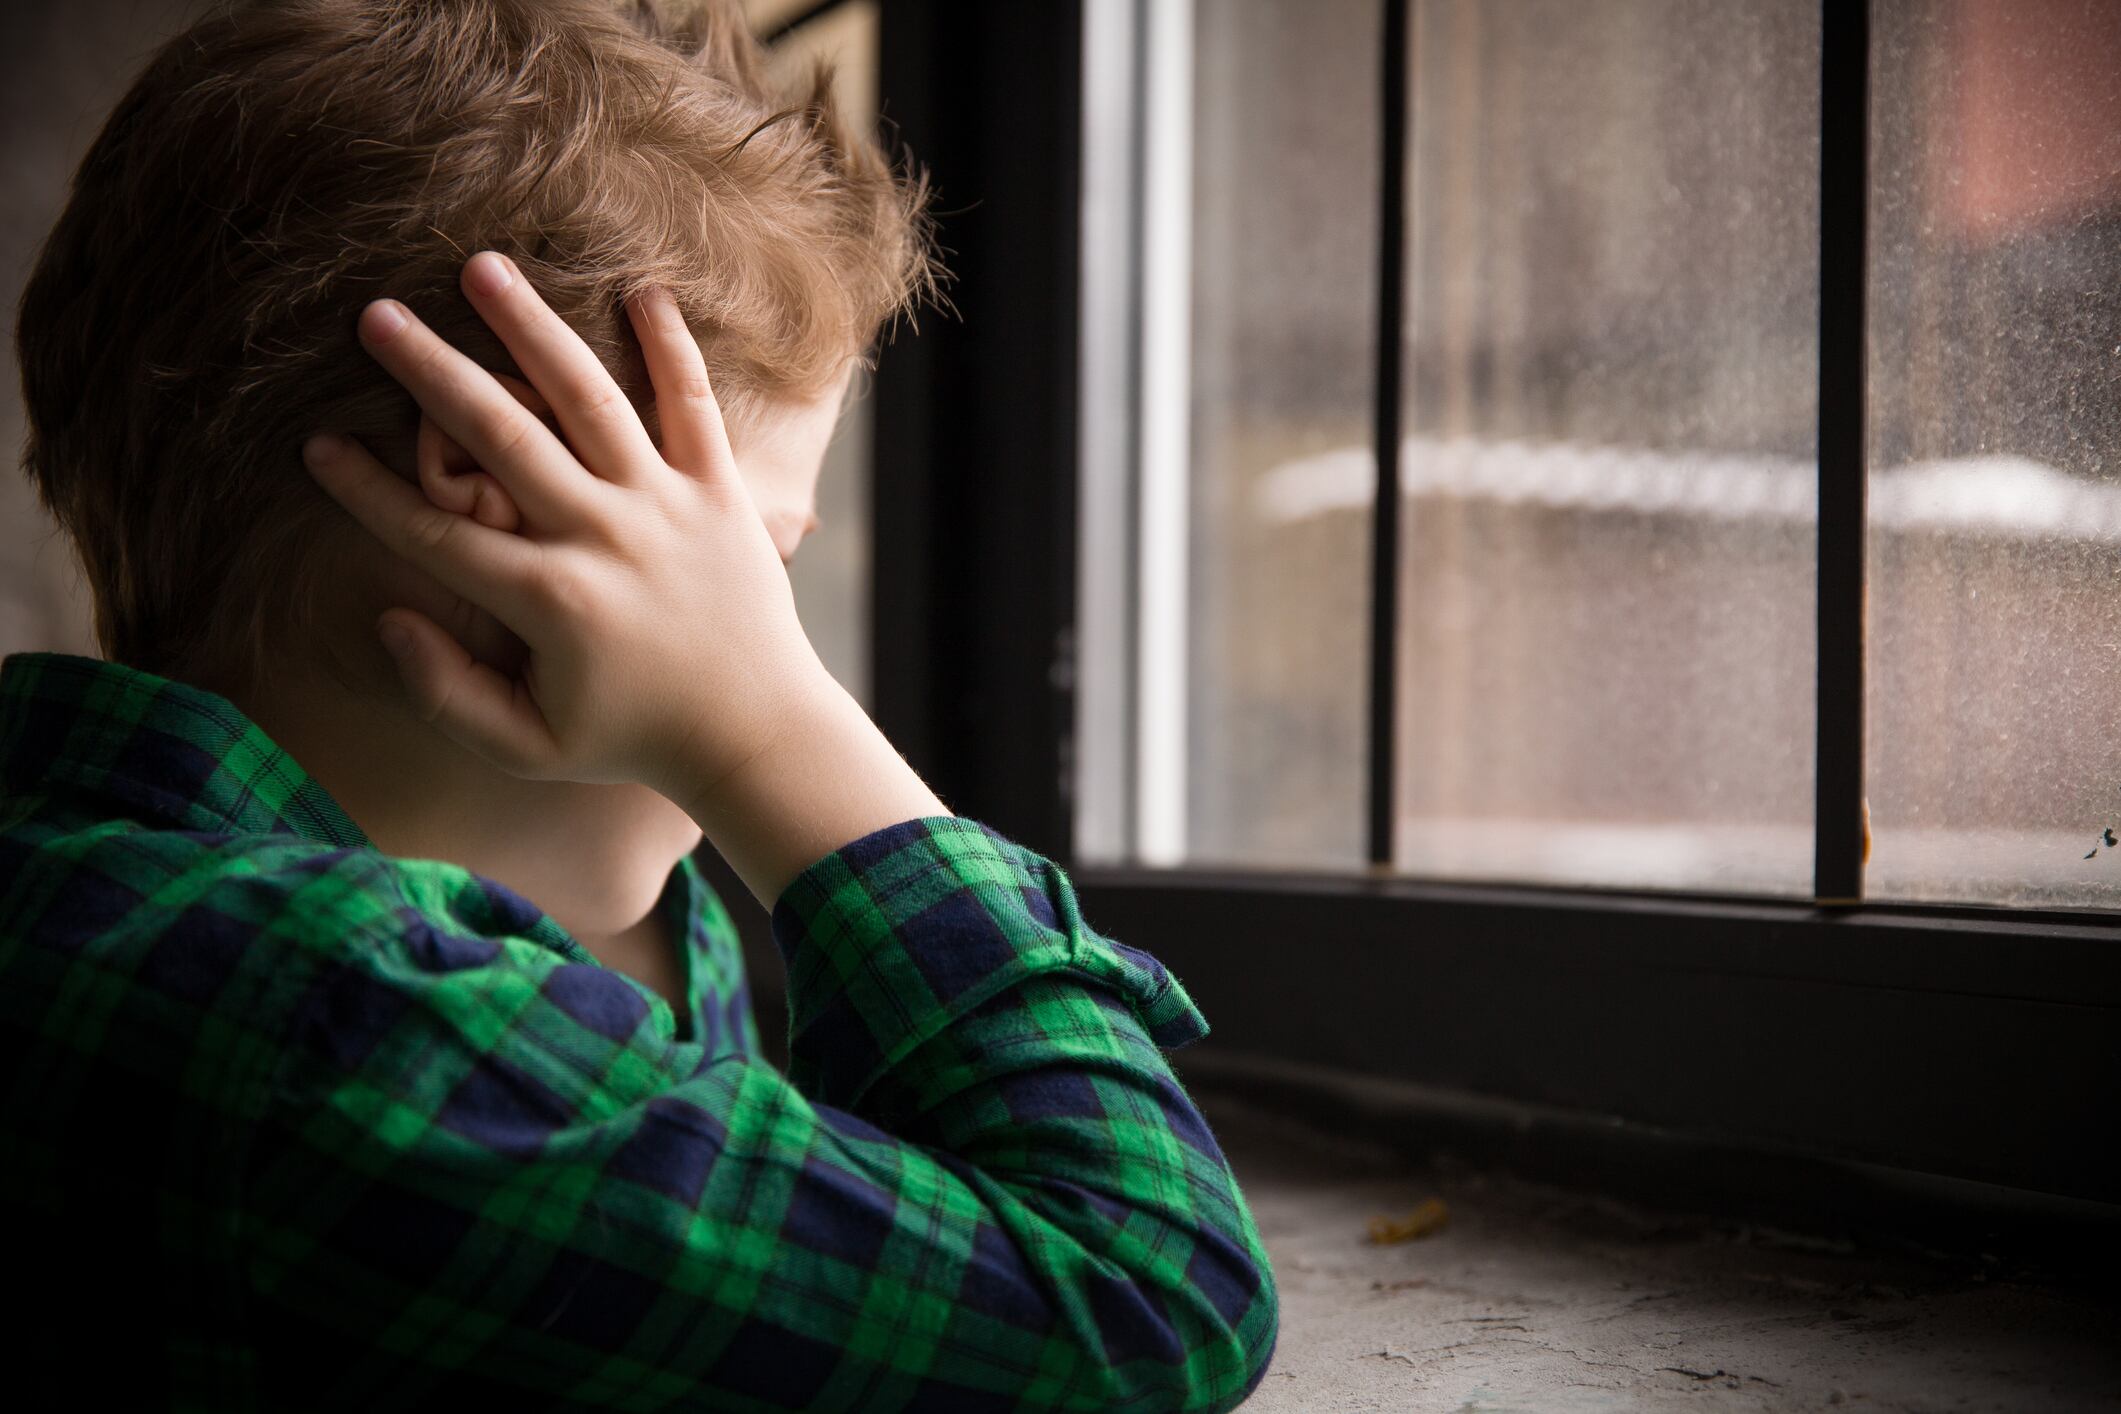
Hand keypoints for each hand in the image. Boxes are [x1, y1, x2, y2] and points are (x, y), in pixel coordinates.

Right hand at [301, 252, 831, 807]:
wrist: (757, 731)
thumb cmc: (634, 737)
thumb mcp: (530, 747)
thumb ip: (447, 693)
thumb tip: (389, 619)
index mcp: (549, 601)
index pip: (436, 534)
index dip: (367, 492)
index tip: (315, 446)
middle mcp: (603, 539)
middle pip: (499, 437)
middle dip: (430, 372)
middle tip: (373, 315)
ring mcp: (666, 507)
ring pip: (588, 399)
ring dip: (532, 330)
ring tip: (481, 268)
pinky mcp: (722, 492)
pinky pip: (692, 406)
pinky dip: (671, 347)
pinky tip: (641, 290)